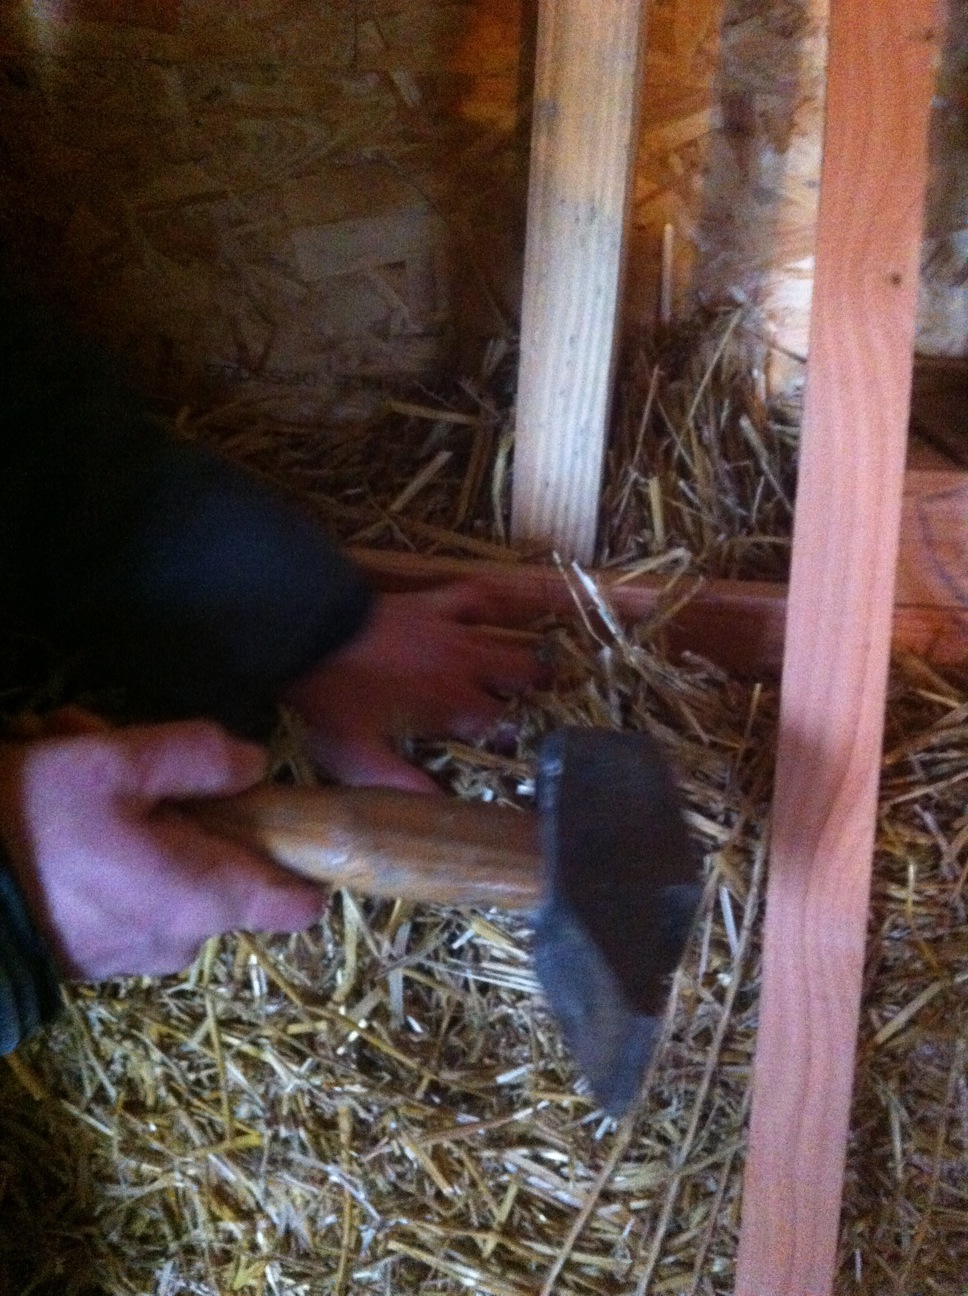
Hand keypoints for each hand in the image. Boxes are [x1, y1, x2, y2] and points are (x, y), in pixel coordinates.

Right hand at [0, 718, 323, 980]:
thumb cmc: (33, 821)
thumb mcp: (118, 762)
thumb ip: (199, 758)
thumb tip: (255, 763)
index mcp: (204, 898)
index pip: (297, 905)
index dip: (301, 858)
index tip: (280, 815)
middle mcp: (180, 941)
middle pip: (222, 869)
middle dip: (184, 809)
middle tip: (125, 759)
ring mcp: (134, 955)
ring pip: (169, 874)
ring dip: (135, 820)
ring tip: (74, 767)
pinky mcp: (94, 956)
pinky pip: (127, 897)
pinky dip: (107, 853)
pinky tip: (60, 812)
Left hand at [283, 582, 548, 791]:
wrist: (307, 630)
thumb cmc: (332, 696)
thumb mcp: (357, 752)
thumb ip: (398, 781)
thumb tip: (437, 807)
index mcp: (450, 702)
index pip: (502, 723)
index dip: (514, 737)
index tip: (514, 750)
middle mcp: (462, 665)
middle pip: (522, 674)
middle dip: (536, 692)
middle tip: (539, 706)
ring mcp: (451, 629)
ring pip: (507, 640)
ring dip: (525, 655)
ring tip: (541, 669)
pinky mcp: (432, 603)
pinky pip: (474, 597)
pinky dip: (489, 609)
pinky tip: (492, 619)